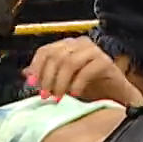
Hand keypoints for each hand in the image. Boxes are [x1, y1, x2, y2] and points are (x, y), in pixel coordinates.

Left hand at [26, 37, 140, 105]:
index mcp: (68, 45)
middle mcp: (80, 44)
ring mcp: (94, 51)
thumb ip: (46, 75)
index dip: (36, 67)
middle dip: (48, 78)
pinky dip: (77, 84)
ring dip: (60, 82)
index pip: (46, 50)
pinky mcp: (106, 62)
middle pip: (56, 56)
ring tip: (58, 97)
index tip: (32, 84)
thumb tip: (25, 74)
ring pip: (69, 62)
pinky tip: (75, 95)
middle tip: (45, 95)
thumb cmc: (90, 88)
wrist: (116, 97)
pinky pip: (86, 70)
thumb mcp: (63, 82)